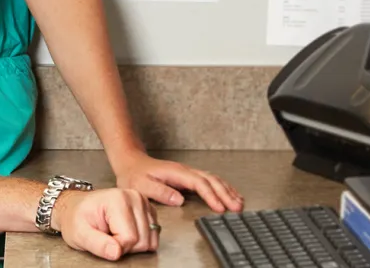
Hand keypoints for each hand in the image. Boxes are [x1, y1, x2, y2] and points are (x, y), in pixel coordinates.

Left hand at [51, 188, 159, 259]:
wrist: (76, 207)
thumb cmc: (77, 218)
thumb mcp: (80, 234)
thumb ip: (98, 244)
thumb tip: (116, 252)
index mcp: (118, 200)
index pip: (130, 238)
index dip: (116, 247)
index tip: (103, 239)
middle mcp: (135, 197)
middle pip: (143, 240)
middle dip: (126, 246)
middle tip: (108, 237)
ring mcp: (143, 202)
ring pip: (151, 239)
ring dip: (134, 243)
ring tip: (116, 234)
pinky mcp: (148, 209)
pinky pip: (153, 235)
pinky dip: (140, 239)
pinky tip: (125, 231)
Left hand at [114, 153, 243, 212]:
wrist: (131, 162)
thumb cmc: (134, 175)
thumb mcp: (141, 185)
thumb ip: (160, 192)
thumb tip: (179, 199)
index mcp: (176, 173)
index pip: (199, 184)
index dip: (211, 196)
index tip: (220, 208)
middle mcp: (185, 171)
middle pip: (211, 181)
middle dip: (226, 194)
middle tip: (237, 208)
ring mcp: (188, 173)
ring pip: (213, 179)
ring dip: (227, 190)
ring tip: (239, 203)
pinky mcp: (188, 177)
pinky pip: (209, 181)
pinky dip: (222, 188)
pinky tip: (229, 194)